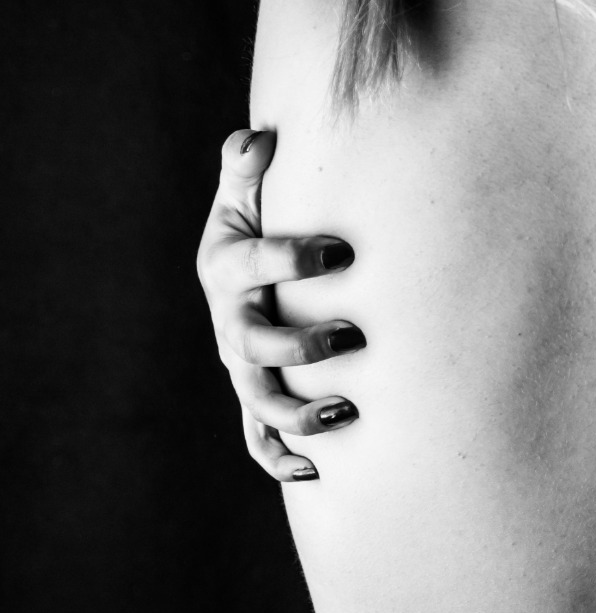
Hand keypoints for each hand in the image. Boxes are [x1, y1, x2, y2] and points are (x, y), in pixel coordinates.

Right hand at [196, 129, 364, 481]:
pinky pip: (258, 439)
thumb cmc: (252, 226)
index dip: (294, 259)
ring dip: (301, 413)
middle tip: (352, 335)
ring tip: (351, 410)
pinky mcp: (255, 396)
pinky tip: (316, 473)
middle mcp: (228, 323)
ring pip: (259, 401)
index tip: (345, 251)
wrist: (237, 273)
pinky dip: (280, 460)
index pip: (253, 265)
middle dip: (301, 347)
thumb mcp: (244, 194)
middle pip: (252, 346)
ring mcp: (240, 367)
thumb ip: (246, 167)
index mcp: (225, 269)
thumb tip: (257, 139)